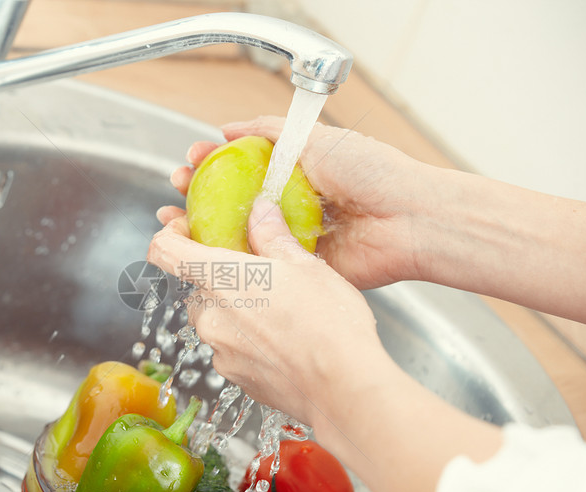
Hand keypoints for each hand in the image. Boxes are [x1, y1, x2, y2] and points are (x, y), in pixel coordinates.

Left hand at [148, 197, 504, 491]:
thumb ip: (273, 235)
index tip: (186, 230)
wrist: (345, 388)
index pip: (164, 251)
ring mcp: (219, 351)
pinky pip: (230, 350)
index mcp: (221, 279)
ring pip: (214, 320)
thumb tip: (260, 209)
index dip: (169, 235)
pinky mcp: (234, 378)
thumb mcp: (306, 265)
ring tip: (278, 310)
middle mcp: (211, 317)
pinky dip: (247, 341)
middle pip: (196, 288)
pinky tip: (282, 340)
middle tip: (258, 275)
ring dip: (235, 311)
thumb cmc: (329, 322)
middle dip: (220, 279)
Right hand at [170, 116, 440, 289]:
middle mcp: (288, 208)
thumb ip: (272, 131)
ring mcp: (292, 240)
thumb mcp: (318, 138)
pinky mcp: (299, 270)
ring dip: (203, 230)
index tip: (190, 161)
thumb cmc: (372, 174)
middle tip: (176, 189)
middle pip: (232, 204)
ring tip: (175, 218)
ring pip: (238, 237)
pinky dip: (230, 262)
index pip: (240, 169)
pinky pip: (260, 266)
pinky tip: (203, 254)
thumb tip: (231, 127)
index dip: (211, 165)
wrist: (409, 219)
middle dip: (198, 197)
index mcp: (293, 176)